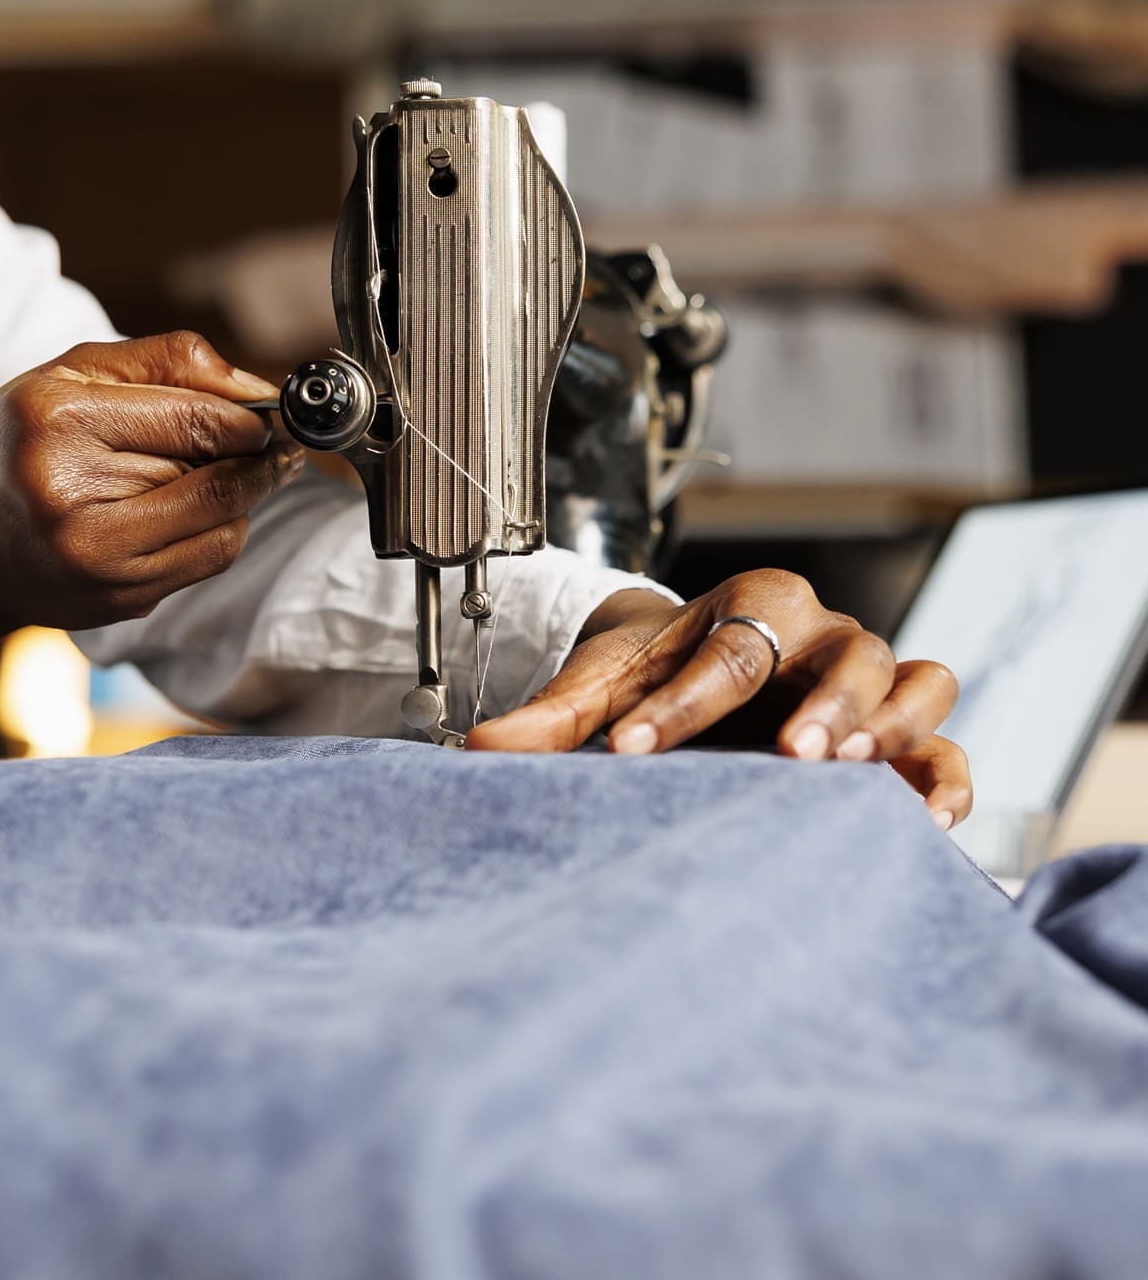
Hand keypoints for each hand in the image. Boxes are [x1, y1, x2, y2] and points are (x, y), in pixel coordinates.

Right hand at [0, 331, 301, 635]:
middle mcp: (74, 497)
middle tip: (258, 442)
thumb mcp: (69, 375)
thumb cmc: (15, 448)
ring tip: (226, 471)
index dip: (248, 419)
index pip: (194, 420)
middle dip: (246, 455)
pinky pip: (211, 558)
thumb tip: (257, 390)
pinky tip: (198, 510)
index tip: (266, 417)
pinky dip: (223, 528)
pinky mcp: (122, 598)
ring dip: (243, 493)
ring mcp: (99, 558)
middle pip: (213, 471)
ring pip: (223, 519)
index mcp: (57, 423)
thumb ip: (165, 362)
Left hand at [466, 570, 972, 827]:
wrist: (696, 670)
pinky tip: (926, 818)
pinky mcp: (901, 731)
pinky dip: (945, 775)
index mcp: (749, 605)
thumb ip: (550, 718)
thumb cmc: (655, 674)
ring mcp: (869, 680)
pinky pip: (947, 744)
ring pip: (916, 680)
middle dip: (824, 701)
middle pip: (849, 652)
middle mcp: (821, 634)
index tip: (633, 749)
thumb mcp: (604, 684)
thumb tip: (478, 749)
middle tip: (791, 752)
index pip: (727, 651)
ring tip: (852, 769)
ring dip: (892, 723)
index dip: (683, 704)